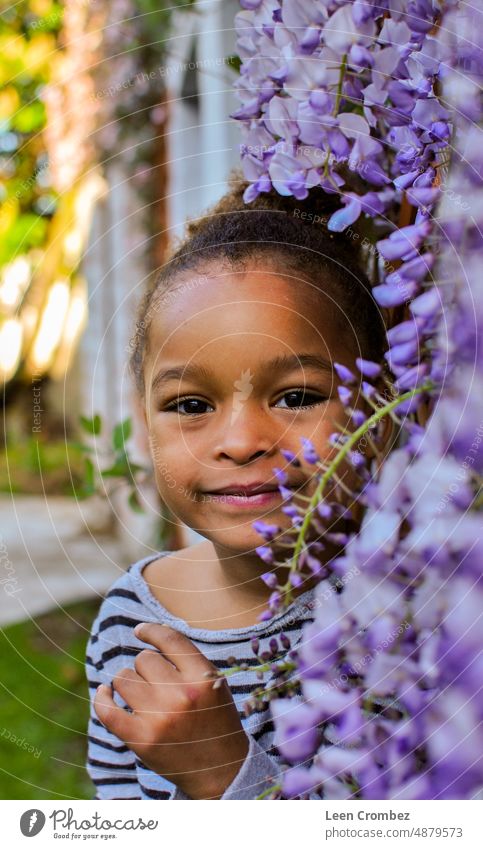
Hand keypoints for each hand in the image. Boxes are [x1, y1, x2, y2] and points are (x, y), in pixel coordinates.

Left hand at [93, 622, 249, 798]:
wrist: (220, 770)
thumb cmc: (215, 720)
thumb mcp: (213, 683)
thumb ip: (187, 659)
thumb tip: (151, 630)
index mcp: (202, 678)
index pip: (170, 640)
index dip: (150, 630)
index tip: (140, 630)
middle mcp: (181, 695)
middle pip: (144, 659)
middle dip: (147, 668)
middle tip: (158, 685)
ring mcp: (159, 718)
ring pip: (124, 678)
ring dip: (129, 683)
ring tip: (142, 696)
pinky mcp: (140, 740)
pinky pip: (107, 710)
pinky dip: (102, 698)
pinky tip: (106, 693)